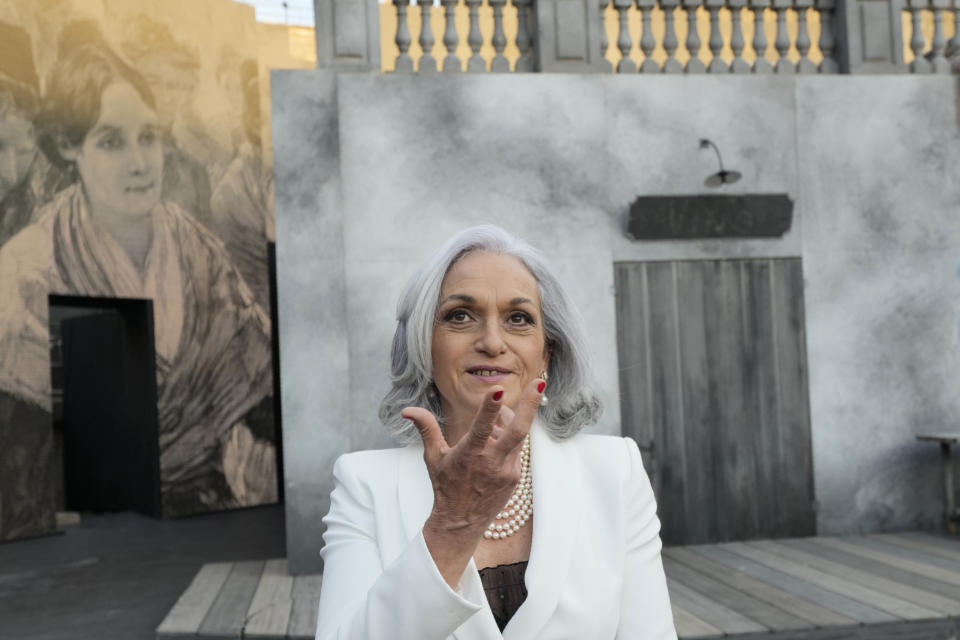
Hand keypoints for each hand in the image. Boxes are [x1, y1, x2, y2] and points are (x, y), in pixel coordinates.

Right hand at [401, 378, 543, 586]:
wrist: (461, 523)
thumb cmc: (444, 486)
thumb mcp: (433, 458)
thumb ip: (426, 429)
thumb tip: (407, 410)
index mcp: (469, 456)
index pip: (482, 428)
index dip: (490, 408)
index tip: (498, 389)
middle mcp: (491, 463)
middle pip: (517, 431)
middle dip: (530, 406)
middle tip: (539, 384)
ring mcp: (507, 471)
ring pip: (517, 437)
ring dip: (510, 420)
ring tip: (498, 415)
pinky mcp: (515, 477)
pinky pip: (515, 449)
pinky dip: (507, 439)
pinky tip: (495, 439)